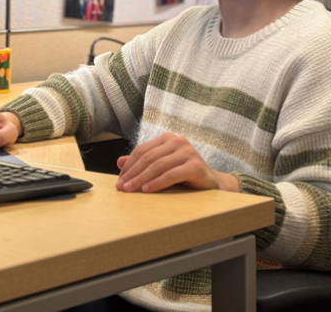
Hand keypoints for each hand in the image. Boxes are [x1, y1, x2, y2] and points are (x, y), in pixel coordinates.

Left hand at [116, 133, 240, 193]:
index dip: (129, 165)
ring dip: (141, 179)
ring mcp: (188, 152)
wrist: (211, 183)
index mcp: (168, 139)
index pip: (142, 150)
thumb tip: (119, 161)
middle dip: (132, 173)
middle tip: (121, 187)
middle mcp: (178, 141)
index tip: (119, 180)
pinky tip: (147, 190)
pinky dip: (157, 183)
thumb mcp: (161, 167)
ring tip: (130, 190)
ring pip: (158, 166)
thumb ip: (143, 163)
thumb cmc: (183, 175)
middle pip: (149, 158)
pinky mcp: (196, 165)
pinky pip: (172, 174)